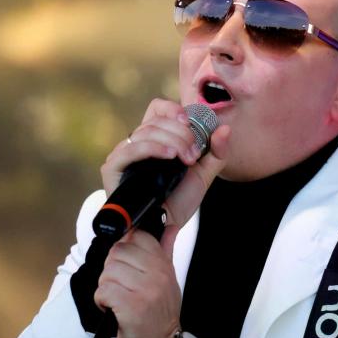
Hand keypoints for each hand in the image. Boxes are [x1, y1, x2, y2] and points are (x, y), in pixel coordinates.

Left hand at [93, 229, 180, 337]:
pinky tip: (110, 309)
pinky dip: (101, 301)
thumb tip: (170, 226)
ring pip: (108, 272)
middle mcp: (158, 275)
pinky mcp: (132, 308)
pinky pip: (104, 291)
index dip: (124, 249)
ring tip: (116, 300)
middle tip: (119, 287)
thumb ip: (165, 251)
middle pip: (117, 252)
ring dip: (105, 288)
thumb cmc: (159, 317)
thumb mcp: (167, 282)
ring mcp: (146, 291)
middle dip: (111, 270)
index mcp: (164, 265)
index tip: (125, 265)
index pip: (138, 236)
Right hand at [101, 98, 230, 231]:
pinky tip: (169, 156)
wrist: (164, 228)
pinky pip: (130, 149)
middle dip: (181, 133)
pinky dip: (152, 148)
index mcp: (155, 139)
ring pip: (146, 132)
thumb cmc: (178, 202)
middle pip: (156, 120)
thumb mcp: (203, 175)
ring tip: (187, 160)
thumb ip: (216, 152)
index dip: (173, 109)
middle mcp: (136, 142)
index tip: (190, 122)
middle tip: (194, 154)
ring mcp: (123, 154)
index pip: (157, 108)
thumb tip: (225, 128)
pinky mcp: (113, 167)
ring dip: (172, 141)